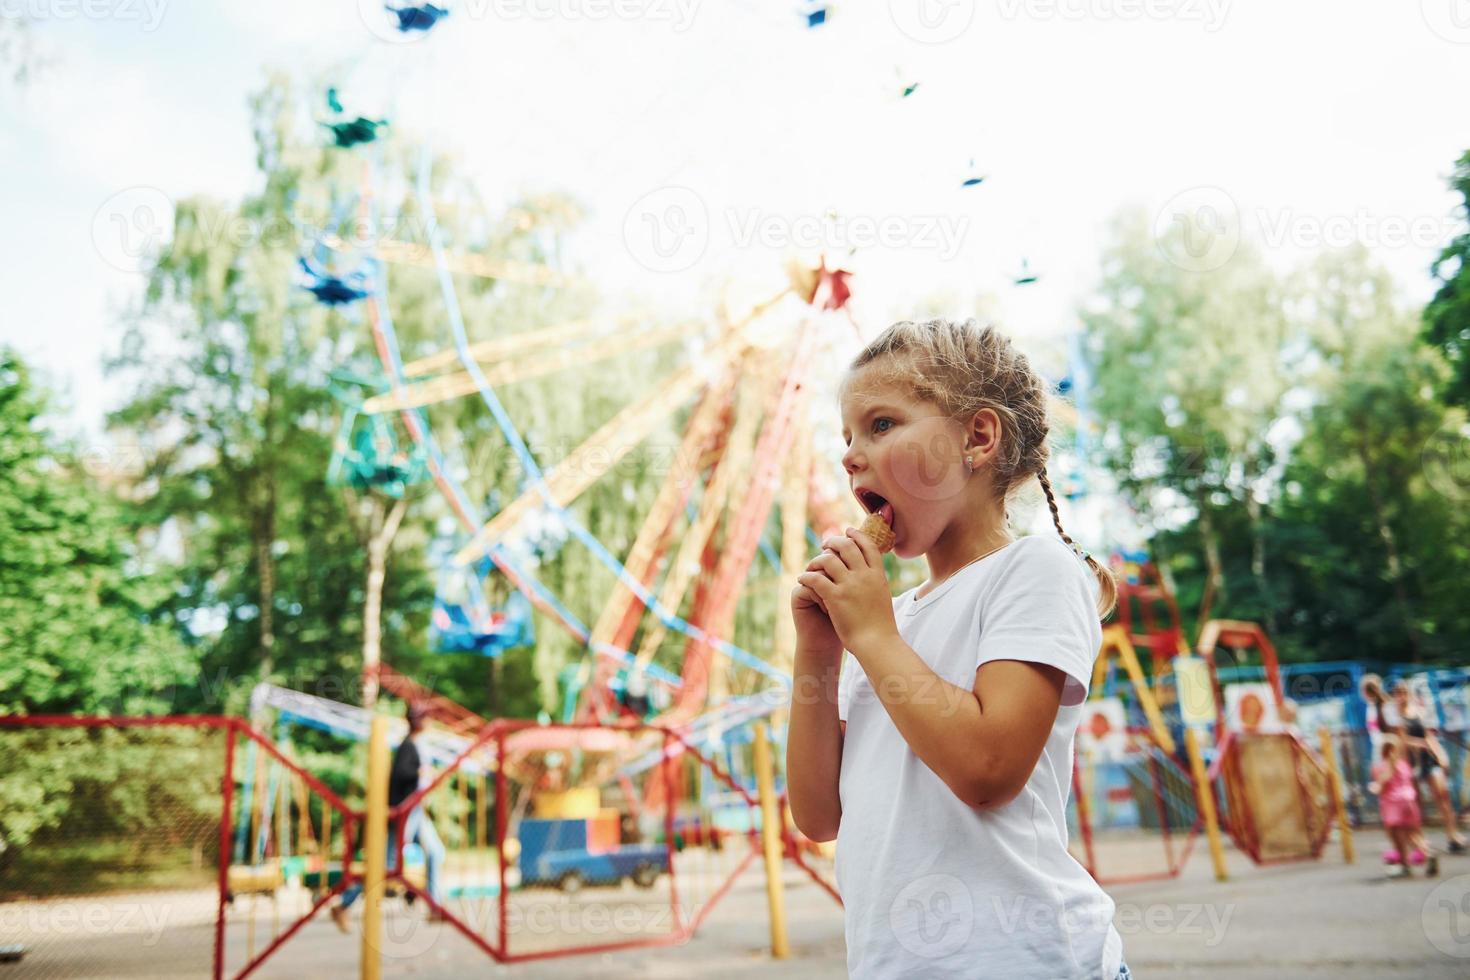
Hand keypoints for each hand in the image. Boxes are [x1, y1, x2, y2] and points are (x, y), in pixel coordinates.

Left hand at [795, 526, 897, 654]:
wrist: (878, 643)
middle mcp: (864, 576)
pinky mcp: (835, 597)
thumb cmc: (881, 626)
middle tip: (824, 545)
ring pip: (828, 559)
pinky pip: (815, 579)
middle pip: (846, 546)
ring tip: (811, 566)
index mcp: (878, 575)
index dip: (856, 535)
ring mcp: (850, 585)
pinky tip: (802, 579)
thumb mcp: (883, 596)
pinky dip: (806, 577)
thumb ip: (875, 582)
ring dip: (816, 560)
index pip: (868, 545)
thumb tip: (872, 572)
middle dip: (833, 542)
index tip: (847, 530)